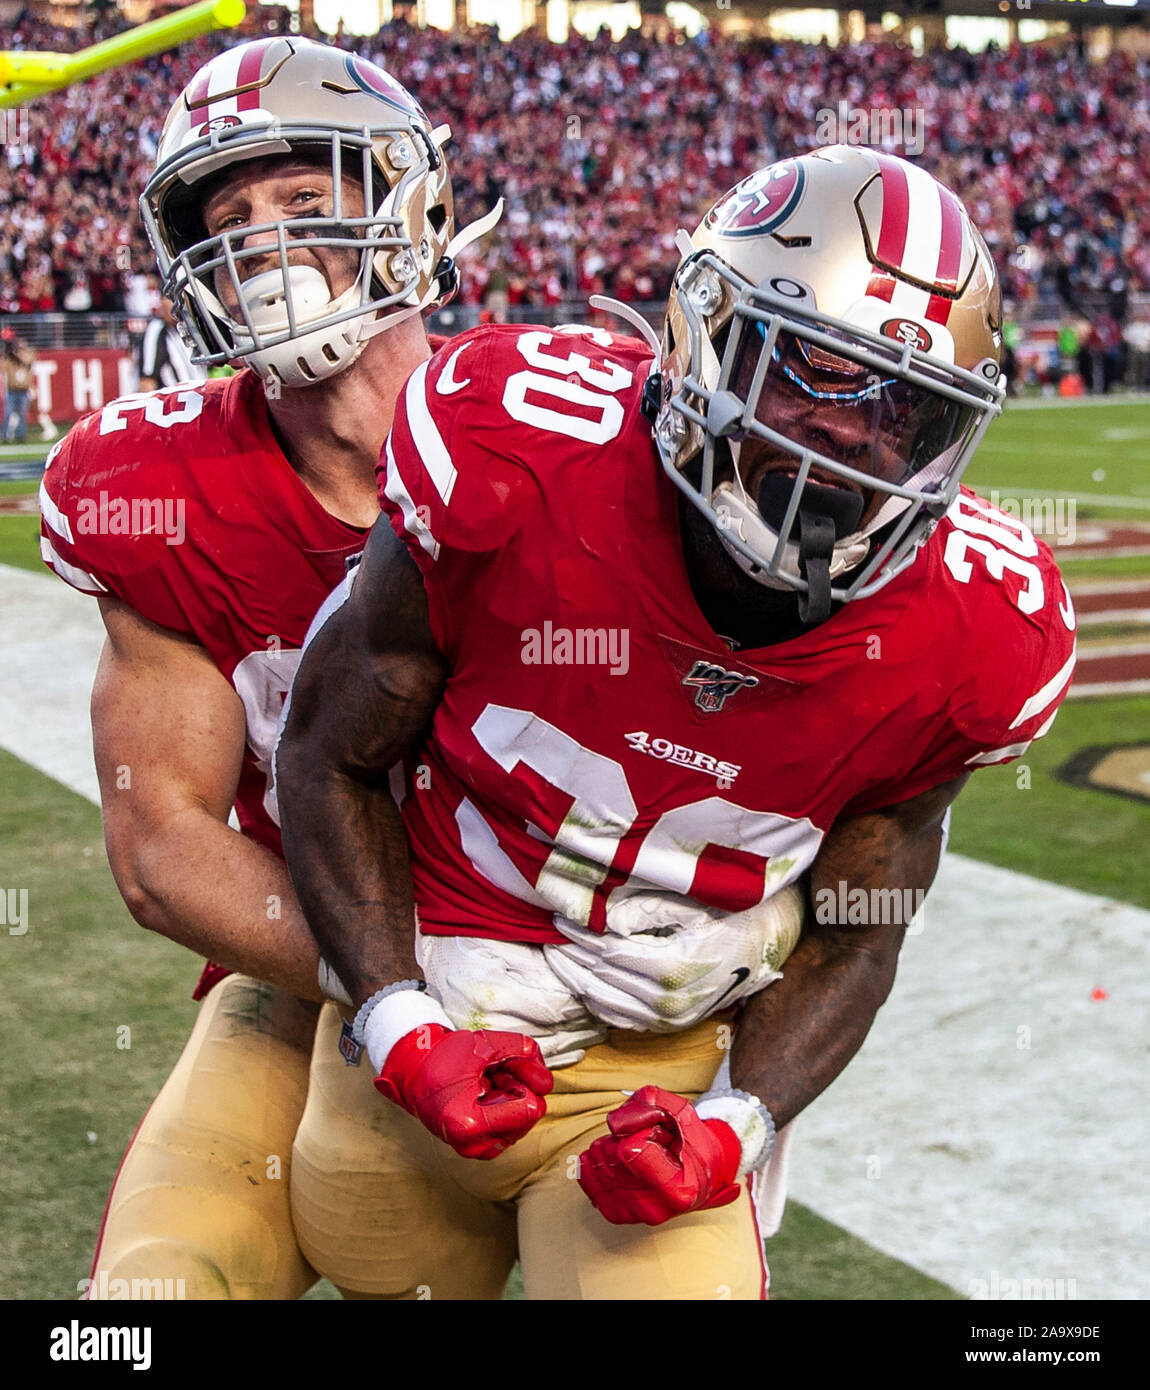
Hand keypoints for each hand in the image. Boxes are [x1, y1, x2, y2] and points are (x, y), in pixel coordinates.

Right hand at [374, 1024, 552, 1158]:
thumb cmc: (447, 1056)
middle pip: (530, 1118)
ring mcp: (476, 1151)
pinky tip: (486, 1096)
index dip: (522, 1080)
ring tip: (486, 1084)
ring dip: (512, 1100)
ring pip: (523, 1125)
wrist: (415, 1071)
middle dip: (518, 1090)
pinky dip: (506, 1110)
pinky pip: (512, 1129)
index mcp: (469, 1124)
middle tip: (492, 1074)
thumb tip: (547, 1083)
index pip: (530, 1109)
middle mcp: (472, 1146)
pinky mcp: (479, 1150)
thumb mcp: (487, 1043)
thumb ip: (525, 1054)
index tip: (501, 1068)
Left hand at [578, 1085, 741, 1225]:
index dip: (639, 1130)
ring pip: (595, 1166)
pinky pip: (587, 1178)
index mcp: (678, 1189)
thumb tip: (614, 1125)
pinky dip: (596, 1161)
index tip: (657, 1134)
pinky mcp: (615, 1213)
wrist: (699, 1173)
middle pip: (610, 1157)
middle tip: (646, 1140)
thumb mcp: (678, 1110)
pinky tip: (617, 1160)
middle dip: (622, 1136)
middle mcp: (655, 1209)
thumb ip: (647, 1106)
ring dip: (609, 1147)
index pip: (630, 1152)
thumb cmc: (690, 1141)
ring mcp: (633, 1213)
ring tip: (635, 1150)